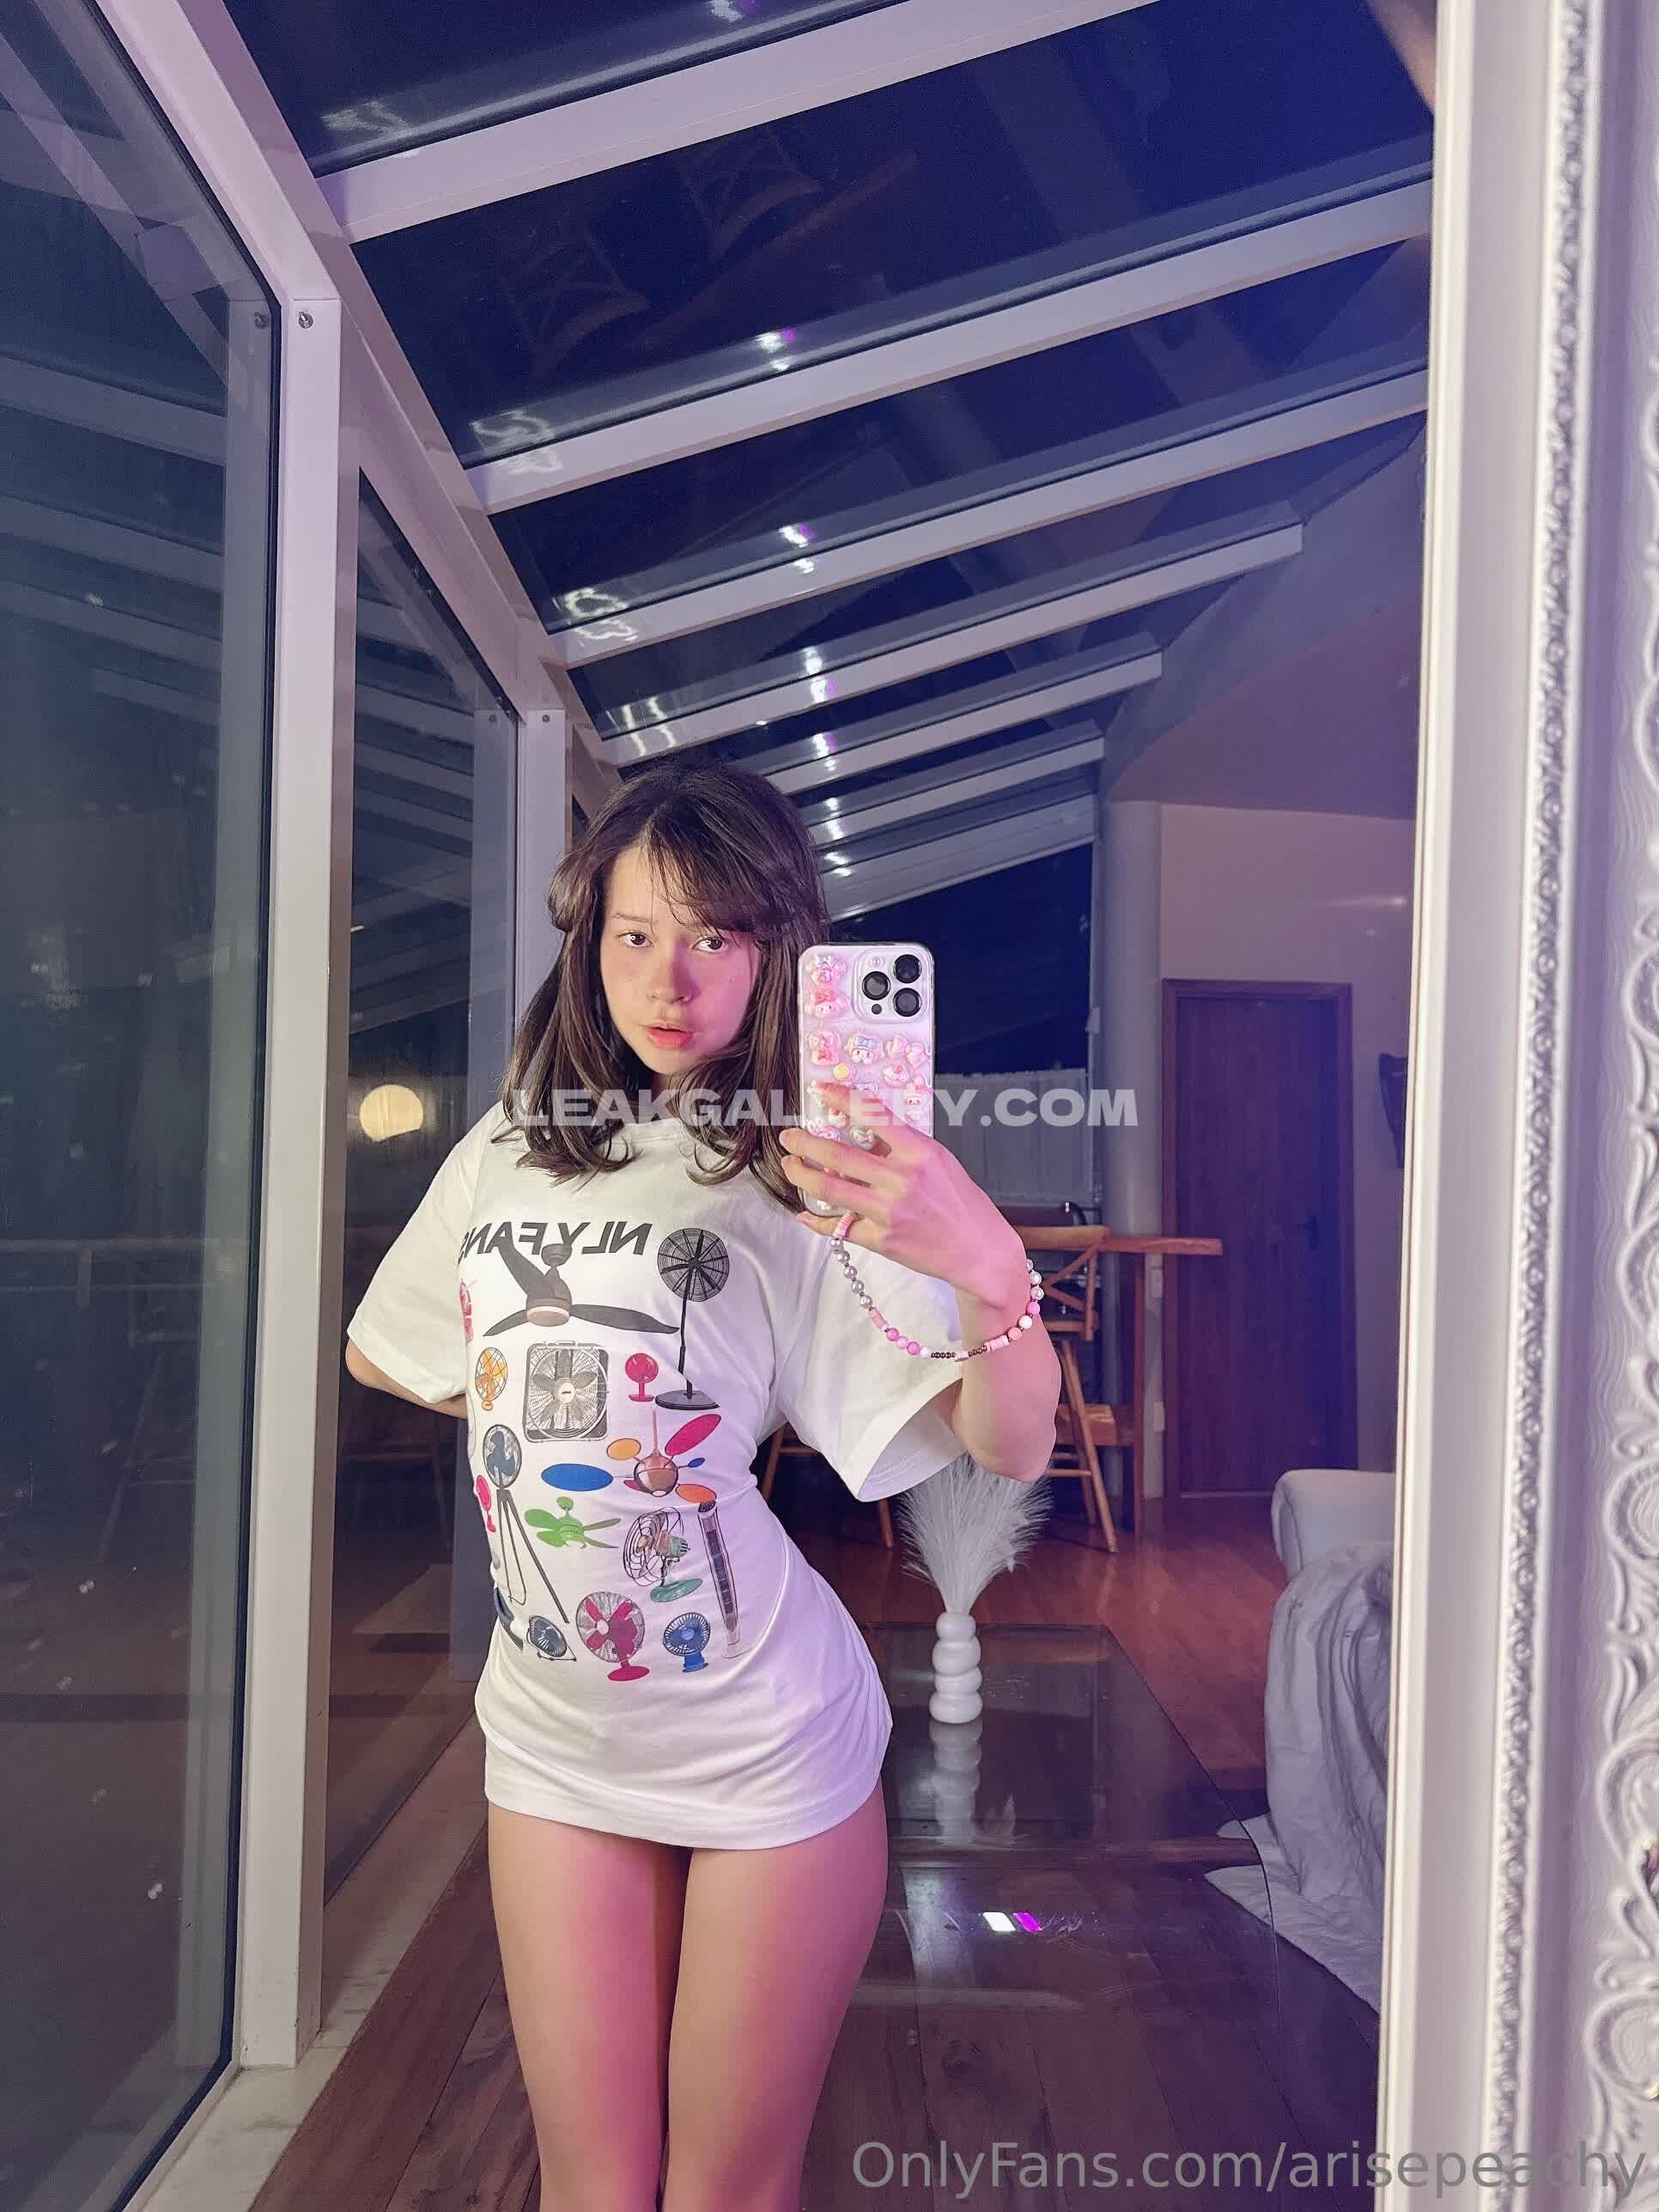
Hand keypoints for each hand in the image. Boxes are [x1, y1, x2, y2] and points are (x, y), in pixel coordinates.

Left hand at [778, 1081, 1027, 1303]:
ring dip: (801, 1174)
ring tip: (790, 1166)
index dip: (842, 1099)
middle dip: (805, 1142)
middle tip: (789, 1137)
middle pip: (838, 1154)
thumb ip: (904, 1149)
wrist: (980, 1251)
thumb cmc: (964, 1205)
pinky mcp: (881, 1240)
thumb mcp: (941, 1163)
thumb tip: (867, 1137)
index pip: (873, 1115)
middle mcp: (902, 1179)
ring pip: (829, 1188)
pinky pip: (838, 1227)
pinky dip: (816, 1220)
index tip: (821, 1091)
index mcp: (920, 1152)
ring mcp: (889, 1211)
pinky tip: (804, 1213)